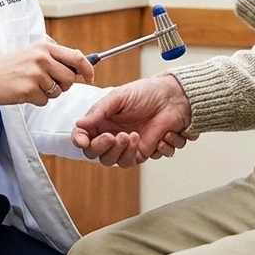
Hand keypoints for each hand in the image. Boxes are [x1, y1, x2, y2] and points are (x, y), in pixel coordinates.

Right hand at [0, 40, 94, 110]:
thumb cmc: (7, 67)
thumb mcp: (30, 51)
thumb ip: (52, 55)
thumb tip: (79, 62)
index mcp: (44, 46)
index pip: (77, 57)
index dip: (87, 69)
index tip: (90, 76)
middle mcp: (41, 58)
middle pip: (70, 78)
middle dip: (64, 85)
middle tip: (50, 84)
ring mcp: (36, 74)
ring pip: (58, 91)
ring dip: (48, 93)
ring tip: (31, 85)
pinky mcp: (29, 90)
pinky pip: (45, 101)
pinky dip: (37, 100)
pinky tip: (24, 92)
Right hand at [73, 74, 193, 166]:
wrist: (174, 98)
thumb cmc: (146, 92)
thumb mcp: (118, 97)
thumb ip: (98, 112)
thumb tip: (80, 124)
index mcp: (101, 121)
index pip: (83, 137)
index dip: (80, 141)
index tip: (83, 141)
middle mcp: (112, 135)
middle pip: (97, 154)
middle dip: (103, 147)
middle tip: (114, 136)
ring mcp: (128, 145)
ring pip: (116, 161)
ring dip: (123, 152)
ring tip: (134, 135)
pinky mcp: (144, 151)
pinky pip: (138, 160)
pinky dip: (149, 150)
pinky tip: (158, 136)